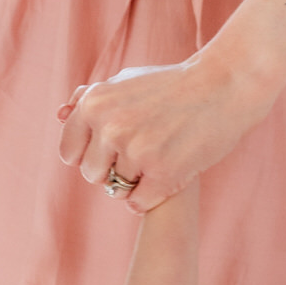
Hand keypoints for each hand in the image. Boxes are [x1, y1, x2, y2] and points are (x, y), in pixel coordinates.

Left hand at [57, 54, 270, 214]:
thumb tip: (60, 115)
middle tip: (140, 155)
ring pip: (117, 191)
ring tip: (160, 158)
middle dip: (111, 171)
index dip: (89, 155)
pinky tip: (166, 176)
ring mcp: (136, 151)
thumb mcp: (127, 80)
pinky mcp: (163, 173)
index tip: (108, 151)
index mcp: (95, 104)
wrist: (225, 84)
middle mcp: (110, 127)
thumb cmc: (173, 83)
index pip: (69, 153)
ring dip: (136, 181)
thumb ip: (91, 99)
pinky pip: (137, 203)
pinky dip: (150, 196)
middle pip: (92, 175)